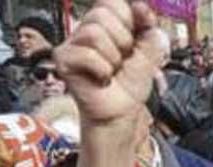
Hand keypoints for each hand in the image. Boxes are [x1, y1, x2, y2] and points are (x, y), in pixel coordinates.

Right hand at [54, 0, 162, 128]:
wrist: (122, 110)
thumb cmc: (130, 83)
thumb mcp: (150, 54)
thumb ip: (149, 29)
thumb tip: (142, 7)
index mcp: (105, 23)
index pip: (111, 2)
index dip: (129, 19)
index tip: (135, 40)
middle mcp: (85, 29)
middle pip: (100, 15)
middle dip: (121, 41)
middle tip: (122, 60)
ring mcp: (72, 43)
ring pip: (93, 33)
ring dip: (112, 58)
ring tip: (112, 70)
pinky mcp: (63, 59)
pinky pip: (86, 54)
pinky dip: (102, 69)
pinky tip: (102, 78)